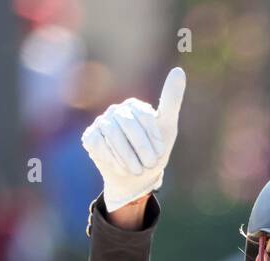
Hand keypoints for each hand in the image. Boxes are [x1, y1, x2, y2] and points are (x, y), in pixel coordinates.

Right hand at [82, 66, 185, 211]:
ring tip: (137, 169)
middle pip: (127, 125)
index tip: (160, 152)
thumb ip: (172, 100)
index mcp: (135, 107)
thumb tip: (178, 70)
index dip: (153, 137)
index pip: (144, 116)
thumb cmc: (153, 154)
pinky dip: (113, 159)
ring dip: (128, 156)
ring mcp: (101, 123)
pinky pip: (99, 144)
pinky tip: (122, 168)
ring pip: (112, 135)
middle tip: (149, 164)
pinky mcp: (90, 137)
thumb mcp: (167, 128)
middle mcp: (116, 111)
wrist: (135, 181)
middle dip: (141, 148)